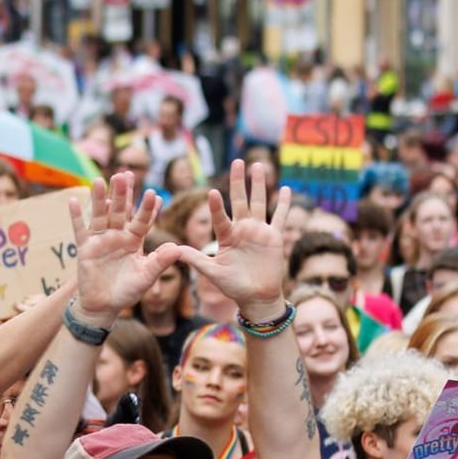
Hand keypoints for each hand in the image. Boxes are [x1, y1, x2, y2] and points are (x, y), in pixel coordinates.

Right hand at [69, 172, 180, 323]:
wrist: (104, 306)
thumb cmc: (127, 291)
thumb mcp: (146, 276)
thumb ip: (160, 262)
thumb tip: (178, 248)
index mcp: (135, 240)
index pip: (143, 220)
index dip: (148, 208)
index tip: (154, 194)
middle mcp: (118, 235)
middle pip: (121, 210)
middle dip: (123, 193)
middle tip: (125, 174)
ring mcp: (100, 240)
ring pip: (100, 214)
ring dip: (99, 197)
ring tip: (99, 179)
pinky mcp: (84, 248)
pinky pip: (80, 228)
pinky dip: (76, 215)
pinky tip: (74, 199)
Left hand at [174, 160, 288, 315]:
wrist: (256, 297)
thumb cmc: (233, 286)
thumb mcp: (212, 272)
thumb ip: (195, 260)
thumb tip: (172, 250)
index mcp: (226, 236)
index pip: (220, 216)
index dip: (216, 206)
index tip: (212, 192)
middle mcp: (242, 229)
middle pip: (240, 200)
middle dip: (238, 181)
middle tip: (237, 161)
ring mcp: (259, 231)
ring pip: (259, 203)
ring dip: (259, 185)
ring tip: (258, 165)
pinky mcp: (274, 237)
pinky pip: (280, 217)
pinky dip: (283, 204)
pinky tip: (284, 188)